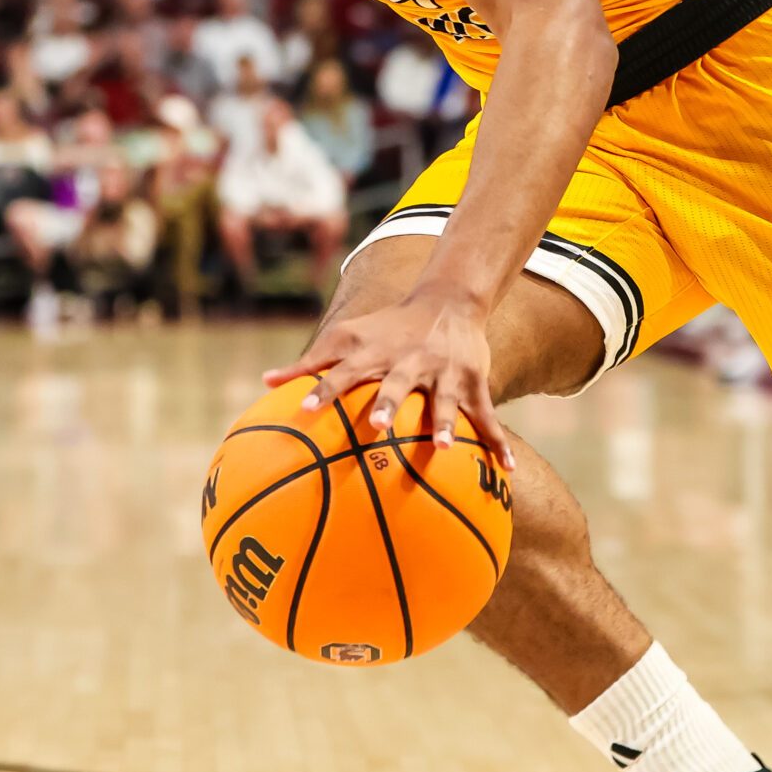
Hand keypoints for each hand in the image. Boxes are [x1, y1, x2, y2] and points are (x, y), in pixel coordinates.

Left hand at [261, 284, 514, 463]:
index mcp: (375, 354)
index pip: (344, 371)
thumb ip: (310, 362)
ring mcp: (443, 373)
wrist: (448, 300)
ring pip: (443, 400)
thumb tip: (264, 382)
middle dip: (387, 405)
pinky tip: (506, 470)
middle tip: (376, 427)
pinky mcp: (472, 383)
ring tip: (442, 449)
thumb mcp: (348, 336)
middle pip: (395, 384)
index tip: (306, 410)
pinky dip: (498, 443)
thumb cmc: (388, 328)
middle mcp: (408, 362)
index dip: (325, 389)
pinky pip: (487, 417)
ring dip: (443, 423)